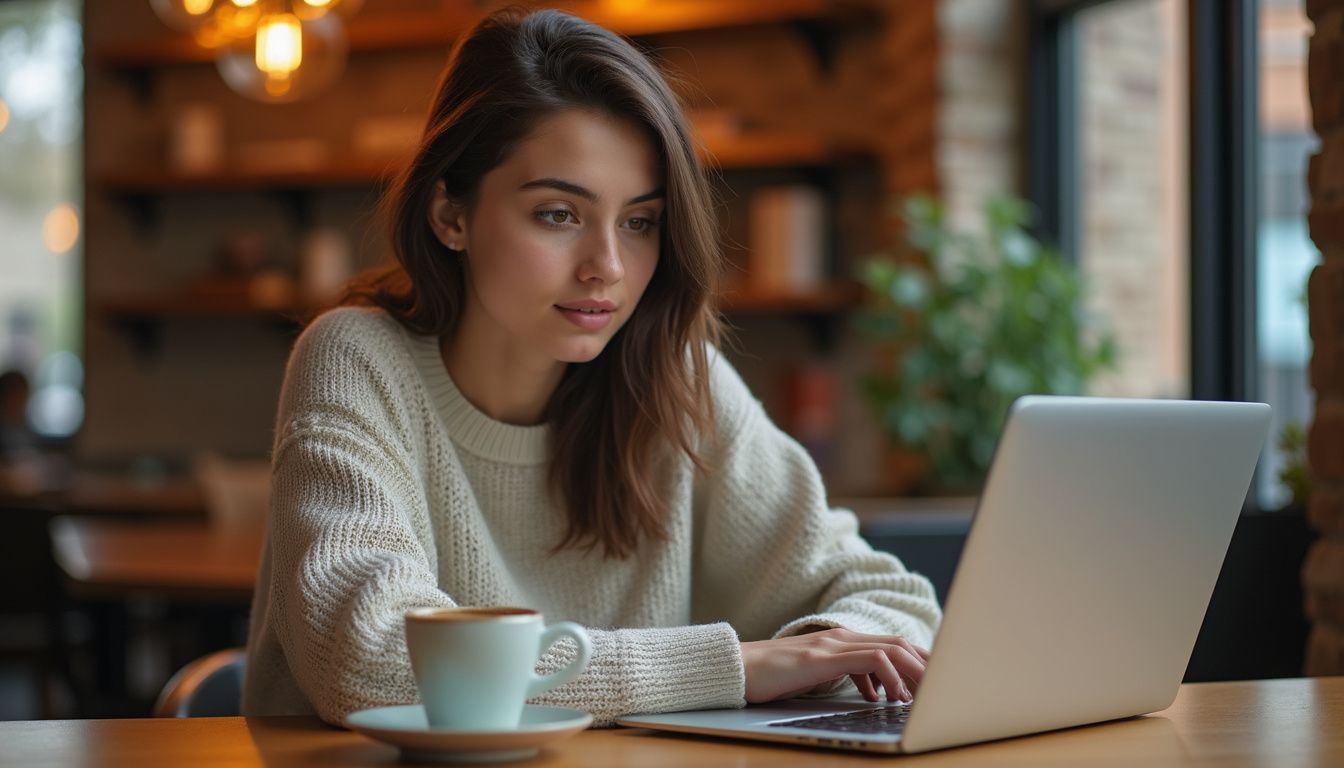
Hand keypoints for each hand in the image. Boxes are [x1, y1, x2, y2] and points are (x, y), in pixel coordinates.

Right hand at [740, 628, 929, 704]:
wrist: (736, 668)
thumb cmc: (773, 675)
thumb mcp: (818, 675)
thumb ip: (847, 676)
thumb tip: (876, 692)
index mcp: (842, 641)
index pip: (892, 644)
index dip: (920, 660)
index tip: (938, 680)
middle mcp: (841, 638)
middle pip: (899, 644)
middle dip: (926, 665)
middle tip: (945, 688)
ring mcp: (831, 645)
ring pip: (890, 649)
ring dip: (914, 671)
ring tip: (925, 695)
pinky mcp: (821, 658)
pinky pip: (868, 660)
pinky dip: (887, 676)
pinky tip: (891, 695)